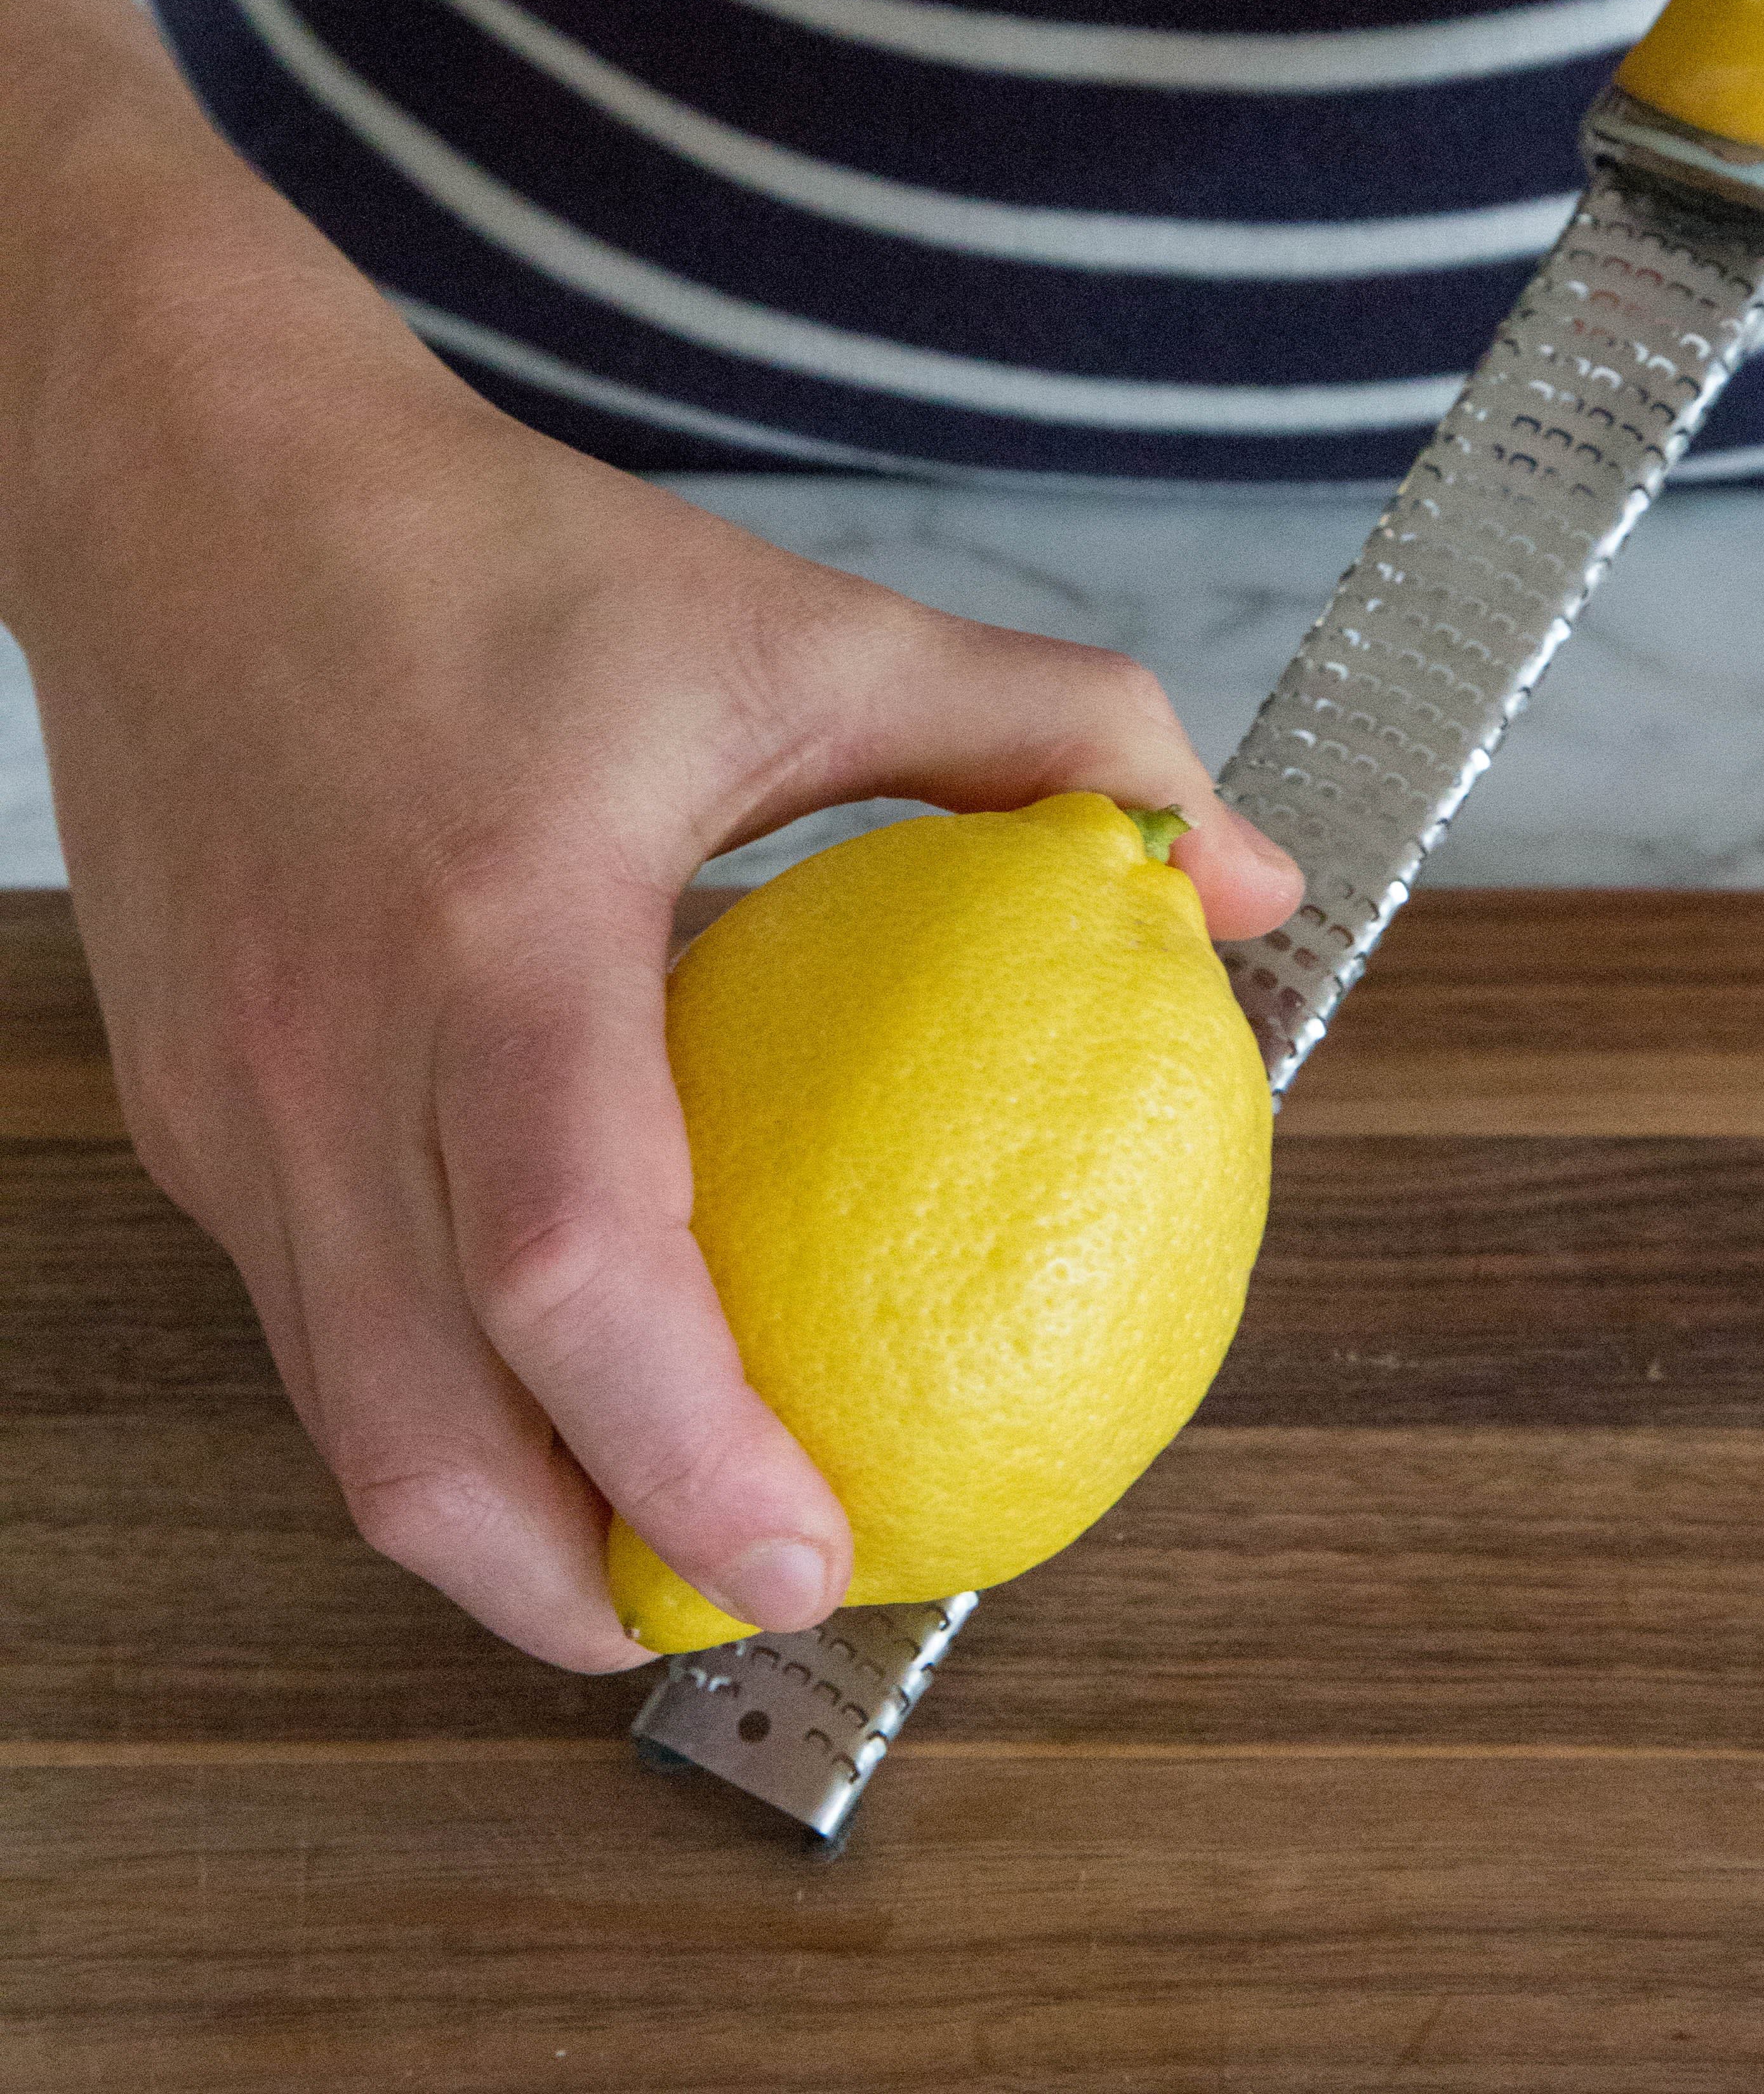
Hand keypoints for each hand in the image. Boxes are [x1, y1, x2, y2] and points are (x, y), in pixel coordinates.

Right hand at [11, 206, 1301, 1671]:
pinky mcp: (181, 1110)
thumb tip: (1240, 870)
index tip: (821, 1557)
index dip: (697, 1453)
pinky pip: (306, 1316)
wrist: (196, 489)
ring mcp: (228, 1100)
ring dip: (494, 1528)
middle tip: (738, 1616)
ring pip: (339, 1415)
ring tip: (640, 1544)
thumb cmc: (496, 558)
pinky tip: (539, 1371)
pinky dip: (427, 1397)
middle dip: (580, 1592)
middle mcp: (328, 1048)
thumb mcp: (804, 624)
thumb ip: (1050, 732)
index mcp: (497, 930)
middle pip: (418, 1433)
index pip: (580, 1265)